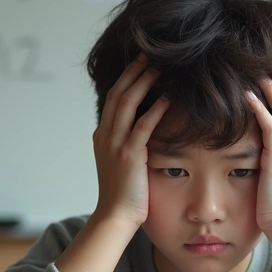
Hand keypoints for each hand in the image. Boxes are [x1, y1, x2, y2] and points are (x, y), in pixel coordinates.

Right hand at [92, 54, 170, 227]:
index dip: (127, 78)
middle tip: (150, 54)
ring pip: (127, 102)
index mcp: (102, 135)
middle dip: (134, 71)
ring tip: (160, 68)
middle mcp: (105, 135)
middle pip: (118, 93)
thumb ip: (129, 143)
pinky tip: (169, 98)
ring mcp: (115, 144)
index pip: (114, 99)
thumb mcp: (121, 163)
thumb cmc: (124, 194)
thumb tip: (147, 129)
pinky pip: (143, 125)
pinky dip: (156, 109)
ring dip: (144, 82)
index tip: (141, 62)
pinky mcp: (129, 155)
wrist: (115, 217)